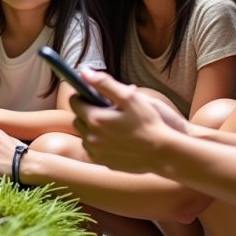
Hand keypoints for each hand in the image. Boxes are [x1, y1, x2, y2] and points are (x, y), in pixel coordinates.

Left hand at [70, 68, 184, 172]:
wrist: (161, 152)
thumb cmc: (148, 123)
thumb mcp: (128, 97)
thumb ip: (104, 83)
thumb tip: (84, 72)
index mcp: (95, 119)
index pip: (74, 102)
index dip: (82, 95)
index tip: (93, 94)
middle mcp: (90, 137)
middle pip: (78, 118)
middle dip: (88, 111)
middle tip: (106, 109)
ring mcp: (95, 152)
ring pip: (84, 134)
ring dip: (92, 127)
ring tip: (112, 124)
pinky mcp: (102, 162)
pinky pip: (93, 148)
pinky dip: (99, 141)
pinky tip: (115, 138)